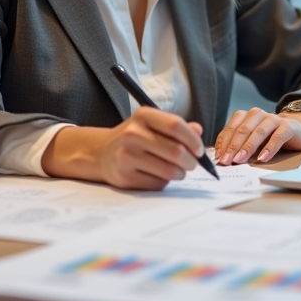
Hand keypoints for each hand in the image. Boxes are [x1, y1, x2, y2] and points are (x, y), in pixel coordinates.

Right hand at [42, 107, 204, 190]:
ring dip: (180, 173)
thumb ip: (177, 127)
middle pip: (176, 151)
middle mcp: (133, 134)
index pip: (176, 126)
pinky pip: (158, 184)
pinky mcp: (125, 176)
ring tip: (177, 170)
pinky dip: (165, 182)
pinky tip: (158, 175)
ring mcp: (127, 156)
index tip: (199, 150)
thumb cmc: (135, 138)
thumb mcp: (153, 125)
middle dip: (191, 161)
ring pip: (170, 171)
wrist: (101, 153)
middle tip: (192, 164)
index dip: (193, 140)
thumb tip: (198, 130)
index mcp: (143, 116)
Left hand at [213, 106, 300, 165]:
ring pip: (258, 132)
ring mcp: (273, 119)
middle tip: (226, 161)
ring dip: (248, 147)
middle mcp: (258, 114)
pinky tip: (262, 158)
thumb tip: (220, 156)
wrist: (298, 129)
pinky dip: (269, 148)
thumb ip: (239, 144)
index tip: (218, 157)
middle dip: (232, 147)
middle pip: (242, 130)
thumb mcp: (253, 138)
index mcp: (246, 116)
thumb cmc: (271, 136)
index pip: (231, 129)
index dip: (223, 143)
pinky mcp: (288, 127)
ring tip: (240, 160)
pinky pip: (277, 137)